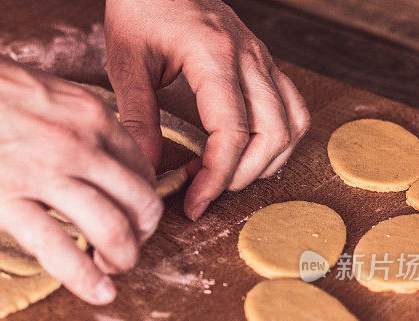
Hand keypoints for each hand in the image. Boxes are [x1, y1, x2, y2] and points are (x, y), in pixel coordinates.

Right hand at [0, 35, 160, 304]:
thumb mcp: (48, 95)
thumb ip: (77, 129)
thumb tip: (93, 166)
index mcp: (91, 114)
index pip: (143, 168)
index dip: (143, 202)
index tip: (132, 218)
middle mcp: (80, 143)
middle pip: (140, 203)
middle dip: (141, 235)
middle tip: (126, 248)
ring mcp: (45, 172)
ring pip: (113, 229)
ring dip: (122, 259)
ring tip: (113, 271)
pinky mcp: (7, 200)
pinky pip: (60, 249)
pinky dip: (87, 279)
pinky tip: (98, 292)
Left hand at [105, 0, 310, 219]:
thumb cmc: (141, 7)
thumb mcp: (126, 60)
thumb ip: (137, 115)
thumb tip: (148, 168)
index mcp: (214, 55)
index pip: (232, 132)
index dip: (216, 177)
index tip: (194, 202)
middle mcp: (248, 56)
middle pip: (272, 134)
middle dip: (240, 176)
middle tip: (204, 190)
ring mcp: (261, 58)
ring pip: (292, 124)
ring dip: (265, 161)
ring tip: (223, 173)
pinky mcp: (263, 62)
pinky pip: (291, 108)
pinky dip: (277, 139)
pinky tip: (244, 151)